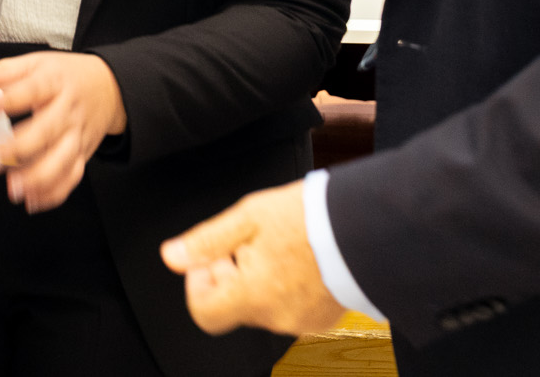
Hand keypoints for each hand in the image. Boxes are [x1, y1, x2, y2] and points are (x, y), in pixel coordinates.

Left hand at [0, 52, 125, 212]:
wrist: (108, 88)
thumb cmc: (67, 77)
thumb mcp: (37, 63)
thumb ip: (3, 71)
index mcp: (54, 84)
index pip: (33, 89)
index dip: (10, 99)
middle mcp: (67, 112)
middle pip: (47, 131)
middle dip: (19, 149)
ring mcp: (76, 135)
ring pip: (61, 161)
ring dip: (37, 178)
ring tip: (13, 186)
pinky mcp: (82, 154)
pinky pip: (71, 178)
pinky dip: (53, 193)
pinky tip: (32, 200)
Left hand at [161, 182, 347, 337]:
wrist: (368, 226)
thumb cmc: (311, 216)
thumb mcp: (249, 217)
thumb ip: (207, 241)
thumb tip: (171, 257)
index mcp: (253, 295)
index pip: (204, 313)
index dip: (199, 284)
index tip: (213, 257)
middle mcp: (276, 318)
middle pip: (235, 305)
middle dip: (233, 273)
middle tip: (250, 240)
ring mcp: (302, 322)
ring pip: (264, 305)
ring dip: (261, 278)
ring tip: (280, 243)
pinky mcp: (324, 319)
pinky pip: (291, 307)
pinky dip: (287, 287)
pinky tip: (300, 257)